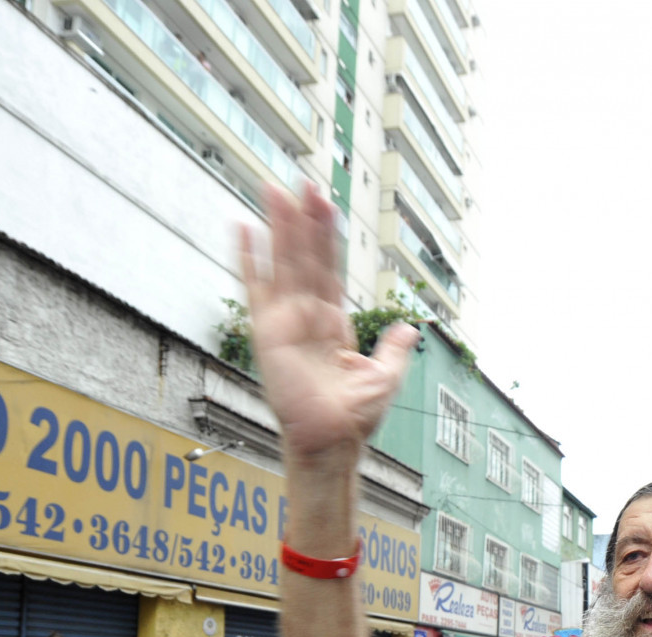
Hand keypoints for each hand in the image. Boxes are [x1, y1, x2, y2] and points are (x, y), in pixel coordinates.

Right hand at [240, 185, 418, 457]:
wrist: (332, 440)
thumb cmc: (354, 417)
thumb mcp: (385, 376)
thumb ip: (394, 348)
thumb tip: (410, 328)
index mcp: (331, 323)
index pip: (328, 269)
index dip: (327, 236)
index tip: (325, 203)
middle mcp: (306, 316)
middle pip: (304, 257)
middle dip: (303, 219)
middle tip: (302, 180)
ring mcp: (285, 321)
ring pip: (283, 262)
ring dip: (278, 226)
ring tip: (273, 188)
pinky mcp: (267, 332)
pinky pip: (254, 288)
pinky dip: (247, 259)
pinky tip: (241, 228)